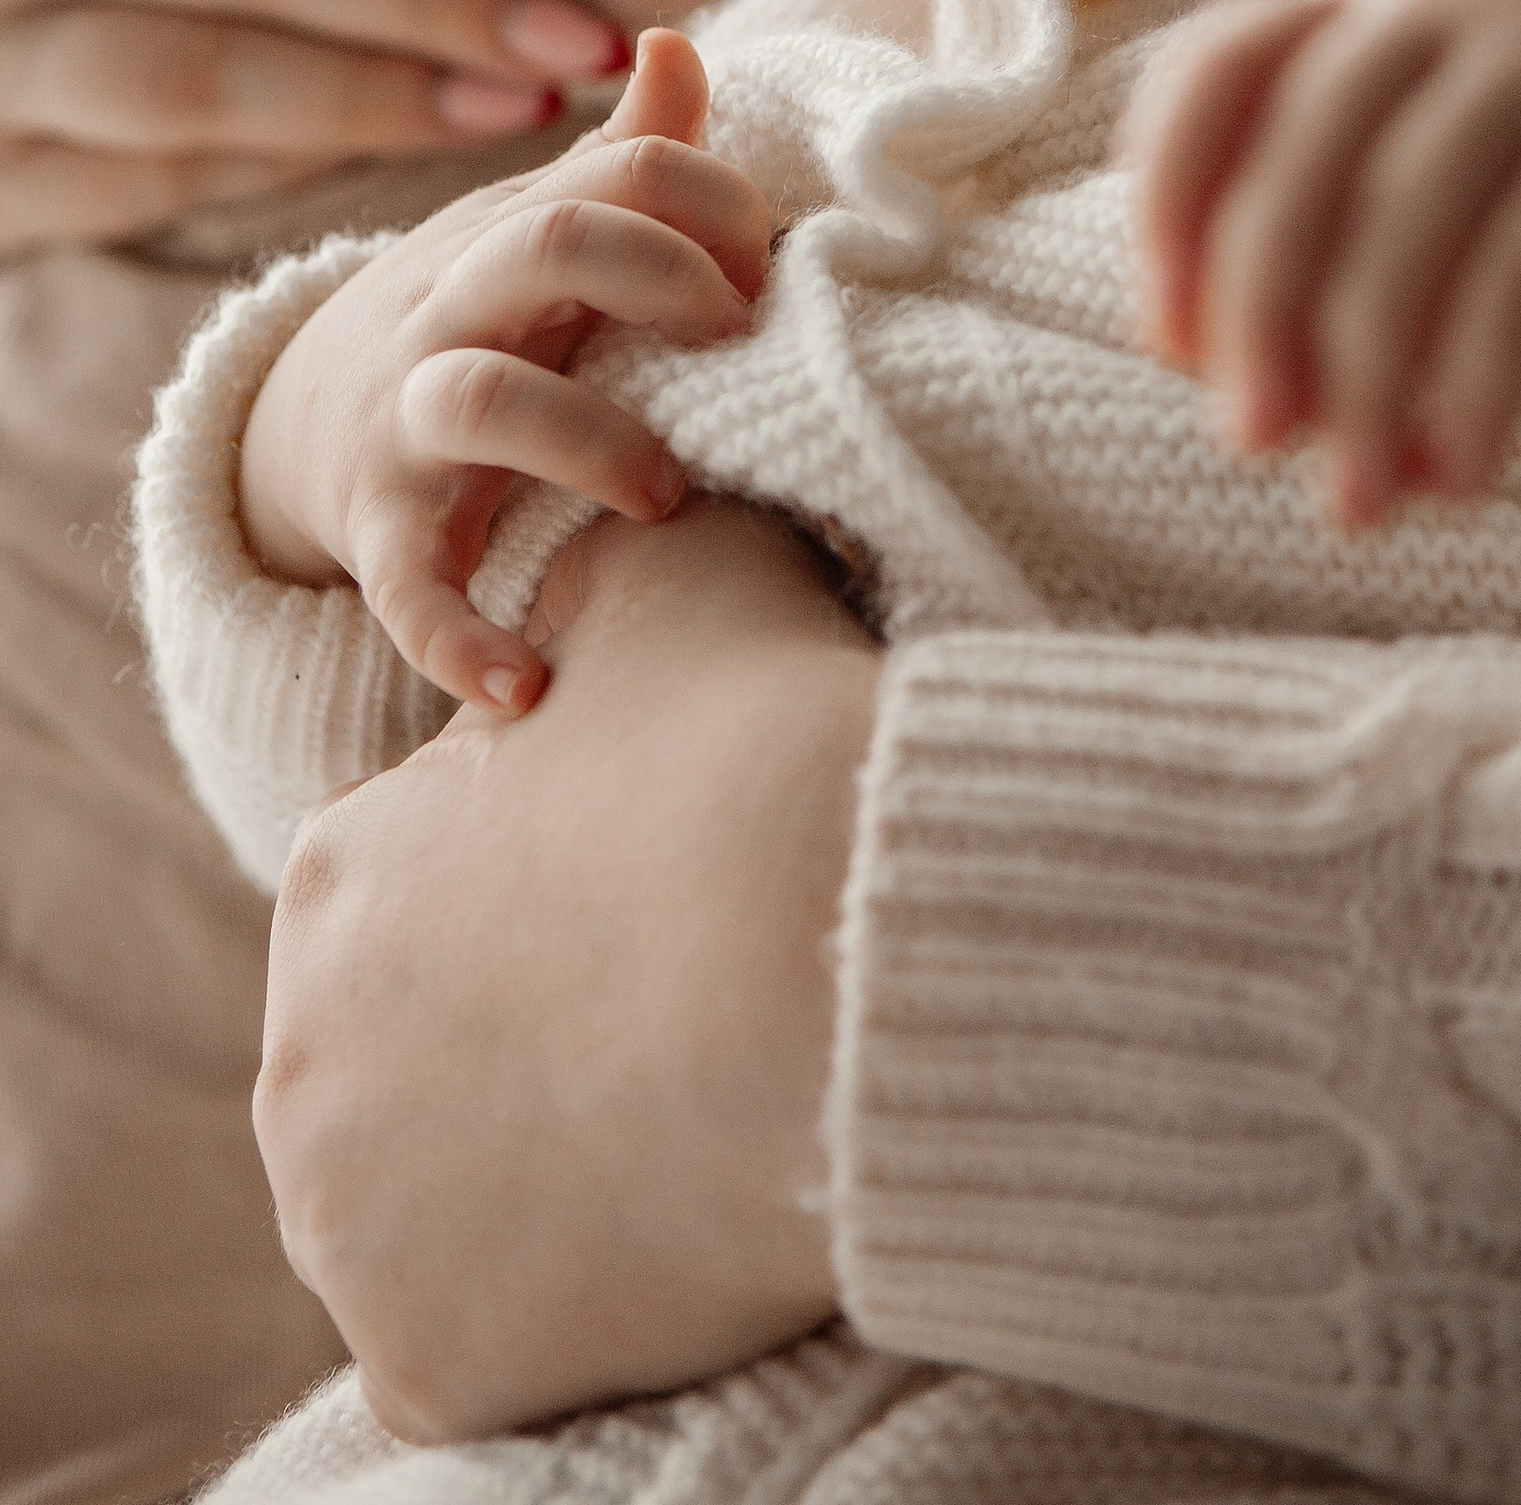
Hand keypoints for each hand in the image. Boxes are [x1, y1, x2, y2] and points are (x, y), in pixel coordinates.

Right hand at [237, 30, 771, 707]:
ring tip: (669, 497)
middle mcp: (460, 308)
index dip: (719, 205)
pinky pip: (408, 587)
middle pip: (548, 242)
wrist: (301, 417)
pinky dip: (461, 637)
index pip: (626, 173)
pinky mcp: (381, 533)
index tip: (780, 273)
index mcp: (519, 231)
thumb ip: (627, 152)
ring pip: (483, 400)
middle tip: (737, 337)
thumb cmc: (482, 314)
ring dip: (587, 441)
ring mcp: (411, 419)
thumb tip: (676, 43)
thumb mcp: (541, 229)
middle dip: (657, 274)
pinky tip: (526, 686)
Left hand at [259, 499, 868, 1439]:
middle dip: (530, 1033)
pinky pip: (479, 1339)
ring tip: (685, 1114)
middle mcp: (298, 1056)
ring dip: (538, 1166)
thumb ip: (609, 571)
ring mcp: (346, 1223)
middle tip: (681, 1008)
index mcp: (334, 876)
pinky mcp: (421, 1359)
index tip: (662, 890)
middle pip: (419, 1053)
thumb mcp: (674, 577)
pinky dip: (564, 1299)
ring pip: (434, 1201)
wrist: (849, 953)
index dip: (561, 884)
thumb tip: (616, 536)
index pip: (430, 892)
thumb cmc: (759, 749)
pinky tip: (664, 1225)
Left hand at [1130, 0, 1520, 520]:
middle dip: (1258, 315)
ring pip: (1406, 228)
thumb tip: (1223, 379)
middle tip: (1250, 445)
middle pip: (1300, 158)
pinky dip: (1473, 398)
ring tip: (1360, 502)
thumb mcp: (1435, 227)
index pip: (1218, 68)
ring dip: (1364, 385)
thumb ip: (1327, 269)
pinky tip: (1463, 478)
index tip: (1164, 342)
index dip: (1169, 203)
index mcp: (1376, 11)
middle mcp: (1455, 2)